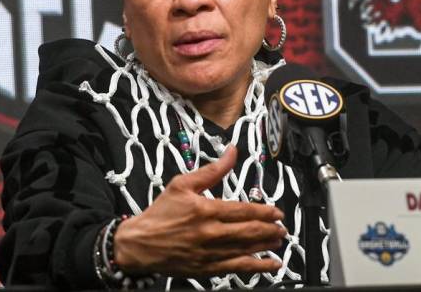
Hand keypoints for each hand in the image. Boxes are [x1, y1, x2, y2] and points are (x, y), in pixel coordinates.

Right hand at [113, 146, 285, 276]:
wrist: (138, 244)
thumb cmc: (159, 214)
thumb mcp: (182, 184)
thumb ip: (212, 169)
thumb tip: (232, 152)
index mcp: (206, 210)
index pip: (244, 211)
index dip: (264, 211)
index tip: (276, 211)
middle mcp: (211, 233)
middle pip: (249, 231)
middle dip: (270, 229)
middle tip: (282, 227)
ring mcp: (210, 253)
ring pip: (247, 250)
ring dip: (267, 245)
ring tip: (279, 240)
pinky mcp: (207, 268)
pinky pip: (238, 268)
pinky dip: (257, 267)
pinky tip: (271, 265)